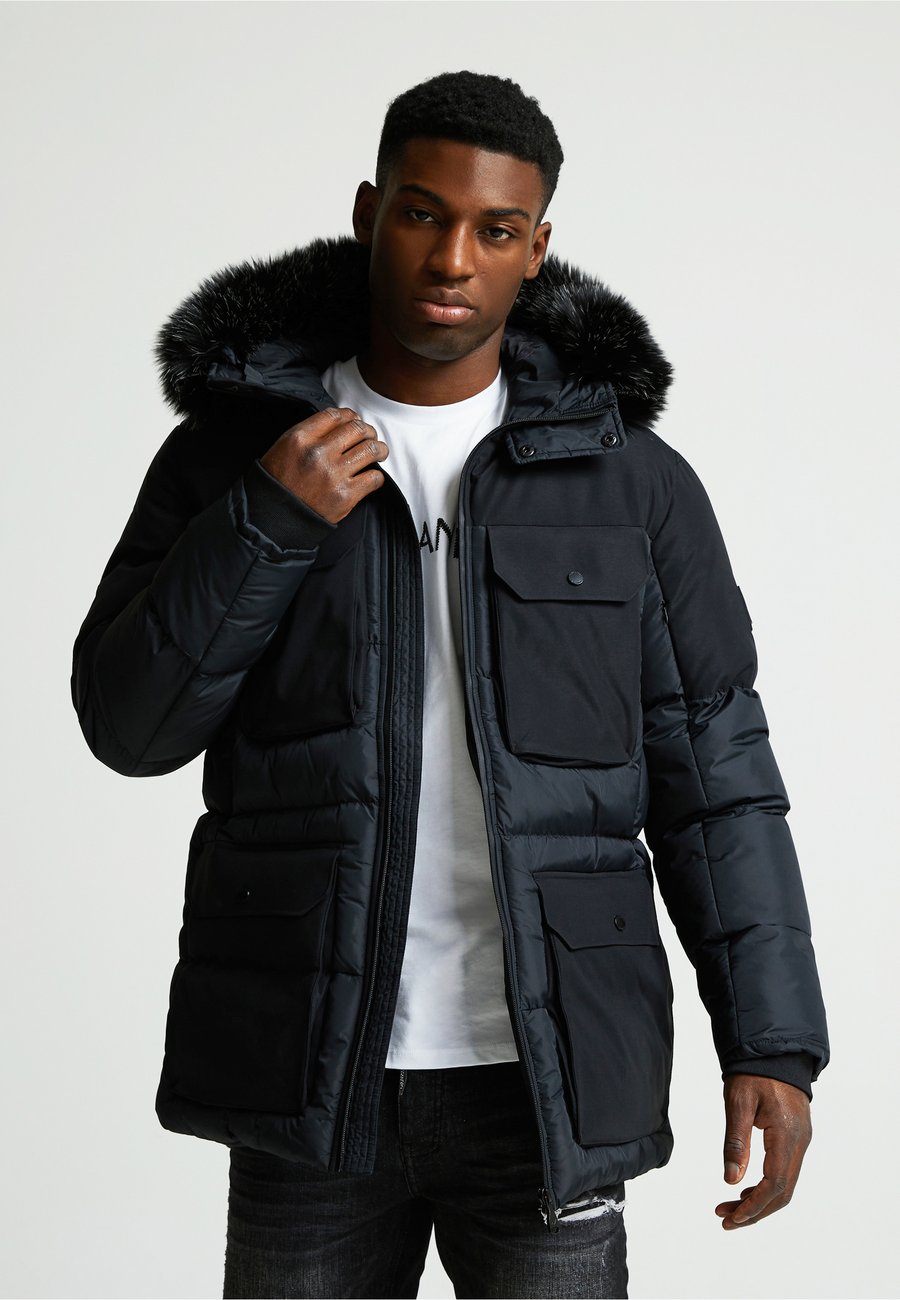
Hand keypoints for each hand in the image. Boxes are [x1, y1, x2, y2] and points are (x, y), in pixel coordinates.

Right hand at [259, 407, 388, 524]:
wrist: (276, 517)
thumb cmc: (279, 482)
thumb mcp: (284, 447)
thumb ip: (310, 433)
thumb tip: (339, 424)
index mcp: (301, 438)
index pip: (336, 415)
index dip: (350, 415)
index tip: (355, 420)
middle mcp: (318, 453)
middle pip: (357, 429)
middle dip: (368, 431)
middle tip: (370, 436)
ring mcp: (333, 474)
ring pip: (370, 449)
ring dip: (379, 449)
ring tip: (379, 452)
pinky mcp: (345, 495)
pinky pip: (374, 478)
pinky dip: (377, 476)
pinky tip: (371, 477)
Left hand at [715, 1073, 811, 1229]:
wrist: (774, 1051)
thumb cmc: (753, 1072)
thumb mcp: (738, 1103)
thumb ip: (736, 1142)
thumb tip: (730, 1180)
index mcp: (786, 1135)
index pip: (774, 1184)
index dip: (754, 1206)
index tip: (731, 1217)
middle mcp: (799, 1142)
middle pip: (782, 1191)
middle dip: (755, 1210)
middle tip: (725, 1218)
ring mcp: (801, 1140)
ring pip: (785, 1183)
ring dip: (759, 1200)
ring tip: (730, 1207)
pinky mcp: (796, 1137)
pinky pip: (785, 1170)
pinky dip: (766, 1186)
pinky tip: (745, 1189)